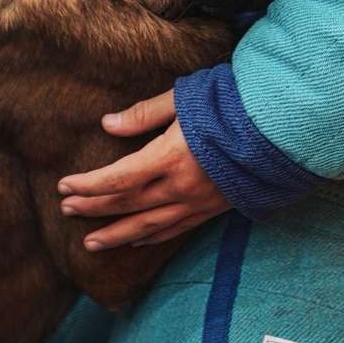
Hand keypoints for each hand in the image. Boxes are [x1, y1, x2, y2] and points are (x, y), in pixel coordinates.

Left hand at [57, 90, 230, 250]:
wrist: (279, 127)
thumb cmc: (231, 104)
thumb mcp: (185, 99)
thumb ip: (145, 114)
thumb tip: (108, 124)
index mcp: (170, 157)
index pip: (117, 179)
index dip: (88, 186)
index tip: (64, 186)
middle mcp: (181, 186)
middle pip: (127, 204)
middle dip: (93, 208)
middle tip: (65, 210)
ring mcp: (198, 202)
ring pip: (147, 226)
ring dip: (115, 234)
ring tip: (90, 243)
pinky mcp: (213, 208)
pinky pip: (174, 230)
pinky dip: (150, 236)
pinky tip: (136, 239)